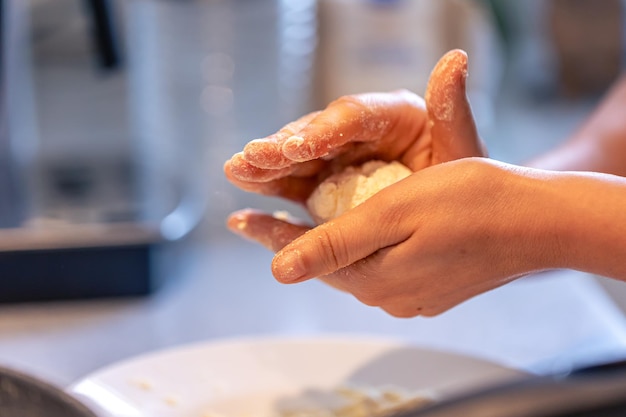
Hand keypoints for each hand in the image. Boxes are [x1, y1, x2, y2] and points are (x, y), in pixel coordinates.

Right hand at [224, 49, 485, 203]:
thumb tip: (455, 60)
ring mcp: (340, 160)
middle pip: (316, 135)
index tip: (301, 146)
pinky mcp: (327, 186)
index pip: (354, 117)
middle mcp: (360, 135)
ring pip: (298, 160)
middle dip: (283, 148)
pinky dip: (271, 188)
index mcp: (394, 116)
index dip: (325, 130)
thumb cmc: (465, 181)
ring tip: (237, 169)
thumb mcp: (462, 149)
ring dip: (266, 165)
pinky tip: (245, 190)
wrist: (459, 216)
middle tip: (253, 156)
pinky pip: (296, 185)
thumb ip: (452, 111)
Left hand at [229, 158, 562, 316]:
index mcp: (375, 276)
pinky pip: (382, 268)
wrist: (538, 222)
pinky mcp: (431, 287)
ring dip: (328, 244)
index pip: (307, 256)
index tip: (236, 218)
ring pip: (355, 267)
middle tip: (260, 218)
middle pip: (328, 265)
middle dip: (294, 240)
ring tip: (300, 225)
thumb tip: (280, 270)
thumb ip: (337, 244)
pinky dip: (362, 249)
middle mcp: (389, 294)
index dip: (270, 234)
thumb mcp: (394, 213)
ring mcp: (413, 294)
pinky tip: (358, 235)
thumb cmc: (472, 203)